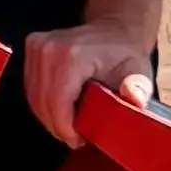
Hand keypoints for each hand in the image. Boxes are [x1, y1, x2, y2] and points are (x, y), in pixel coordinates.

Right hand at [22, 15, 158, 146]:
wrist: (114, 29)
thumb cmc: (125, 53)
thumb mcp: (138, 71)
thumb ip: (137, 87)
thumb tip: (134, 98)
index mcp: (72, 55)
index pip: (57, 101)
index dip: (65, 127)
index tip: (79, 141)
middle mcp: (48, 48)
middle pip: (42, 101)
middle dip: (57, 126)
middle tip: (76, 138)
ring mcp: (36, 47)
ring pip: (33, 97)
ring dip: (49, 117)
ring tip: (70, 126)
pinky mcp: (31, 48)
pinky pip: (31, 88)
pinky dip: (44, 104)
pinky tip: (61, 110)